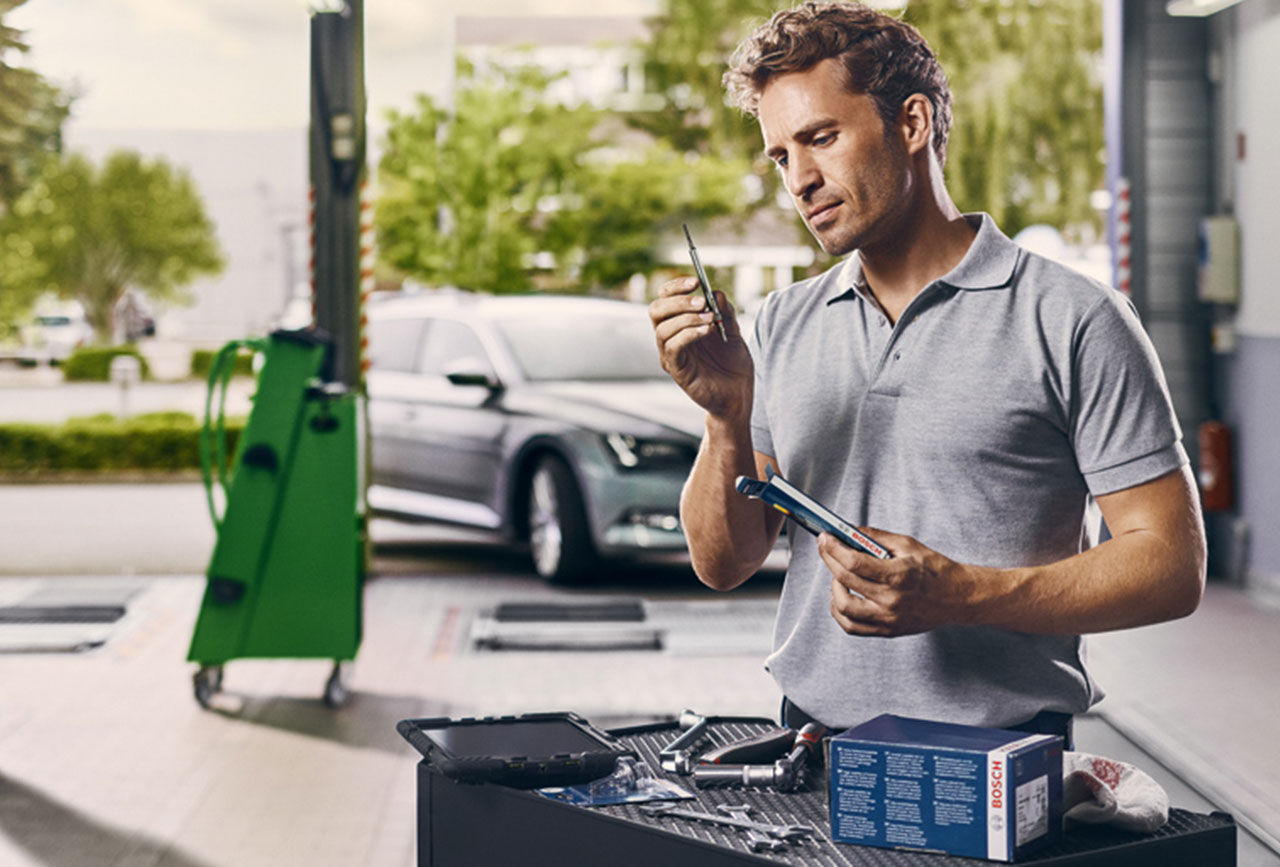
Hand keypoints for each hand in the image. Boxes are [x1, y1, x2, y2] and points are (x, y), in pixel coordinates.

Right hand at [649, 275, 752, 418]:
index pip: (665, 299)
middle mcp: (671, 338)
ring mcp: (671, 355)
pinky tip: (707, 331)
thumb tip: (716, 292)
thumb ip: (725, 311)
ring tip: (710, 319)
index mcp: (680, 325)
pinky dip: (688, 334)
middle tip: (702, 300)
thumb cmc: (733, 364)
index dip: (675, 287)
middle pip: (656, 310)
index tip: (695, 281)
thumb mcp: (734, 331)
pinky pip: (673, 347)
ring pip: (662, 329)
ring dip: (687, 318)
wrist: (739, 395)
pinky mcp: (677, 370)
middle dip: (677, 300)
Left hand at [819, 529, 978, 636]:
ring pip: (843, 608)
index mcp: (898, 575)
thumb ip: (876, 537)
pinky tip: (841, 597)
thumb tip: (849, 530)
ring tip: (838, 575)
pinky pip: (852, 627)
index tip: (825, 538)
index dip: (834, 548)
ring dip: (833, 589)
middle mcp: (891, 600)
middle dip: (830, 560)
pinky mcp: (887, 631)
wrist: (959, 598)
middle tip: (826, 548)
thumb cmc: (936, 570)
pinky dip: (840, 611)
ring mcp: (888, 619)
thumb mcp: (908, 545)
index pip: (854, 562)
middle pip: (845, 580)